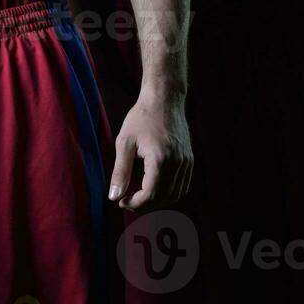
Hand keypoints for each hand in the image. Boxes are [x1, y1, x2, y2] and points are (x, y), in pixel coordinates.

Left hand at [108, 92, 192, 211]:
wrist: (164, 98)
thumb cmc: (141, 117)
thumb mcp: (124, 142)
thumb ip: (120, 172)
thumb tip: (113, 196)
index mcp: (160, 159)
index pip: (151, 195)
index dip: (135, 204)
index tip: (121, 201)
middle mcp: (178, 163)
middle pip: (164, 198)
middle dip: (145, 205)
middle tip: (128, 200)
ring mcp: (186, 162)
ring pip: (176, 194)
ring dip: (158, 201)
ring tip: (140, 196)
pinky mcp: (190, 159)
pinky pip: (183, 185)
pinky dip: (169, 192)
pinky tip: (154, 187)